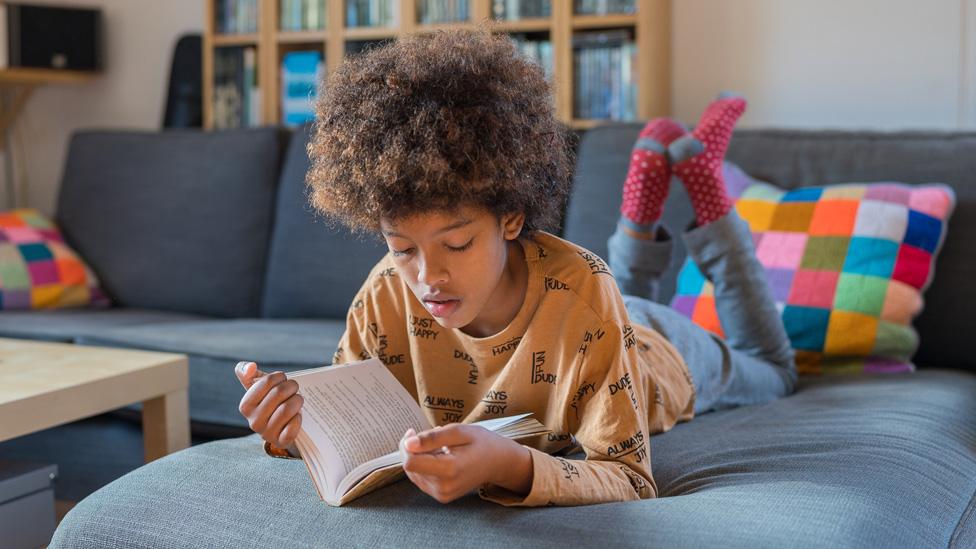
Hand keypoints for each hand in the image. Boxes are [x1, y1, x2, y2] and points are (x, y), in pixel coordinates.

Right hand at [235, 361, 302, 448]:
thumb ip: (247, 373)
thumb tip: (250, 367)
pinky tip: (298, 416)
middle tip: (295, 388)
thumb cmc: (271, 402)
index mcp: (246, 406)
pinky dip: (298, 418)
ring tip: (298, 399)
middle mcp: (253, 421)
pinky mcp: (281, 442)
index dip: (280, 377)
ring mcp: (267, 434)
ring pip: (287, 409)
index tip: (283, 379)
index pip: (267, 381)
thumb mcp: (259, 387)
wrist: (283, 427)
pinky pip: (292, 427)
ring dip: (297, 400)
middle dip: (291, 386)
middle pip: (279, 393)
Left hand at [399, 423, 531, 503]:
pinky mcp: (442, 496)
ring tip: (439, 447)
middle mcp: (444, 487)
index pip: (410, 462)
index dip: (406, 445)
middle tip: (430, 436)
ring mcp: (443, 494)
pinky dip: (425, 466)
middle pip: (410, 468)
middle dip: (414, 450)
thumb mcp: (459, 432)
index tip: (413, 431)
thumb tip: (408, 444)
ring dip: (419, 458)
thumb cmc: (481, 443)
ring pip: (413, 474)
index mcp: (449, 470)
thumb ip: (432, 438)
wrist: (499, 462)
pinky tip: (440, 457)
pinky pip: (421, 480)